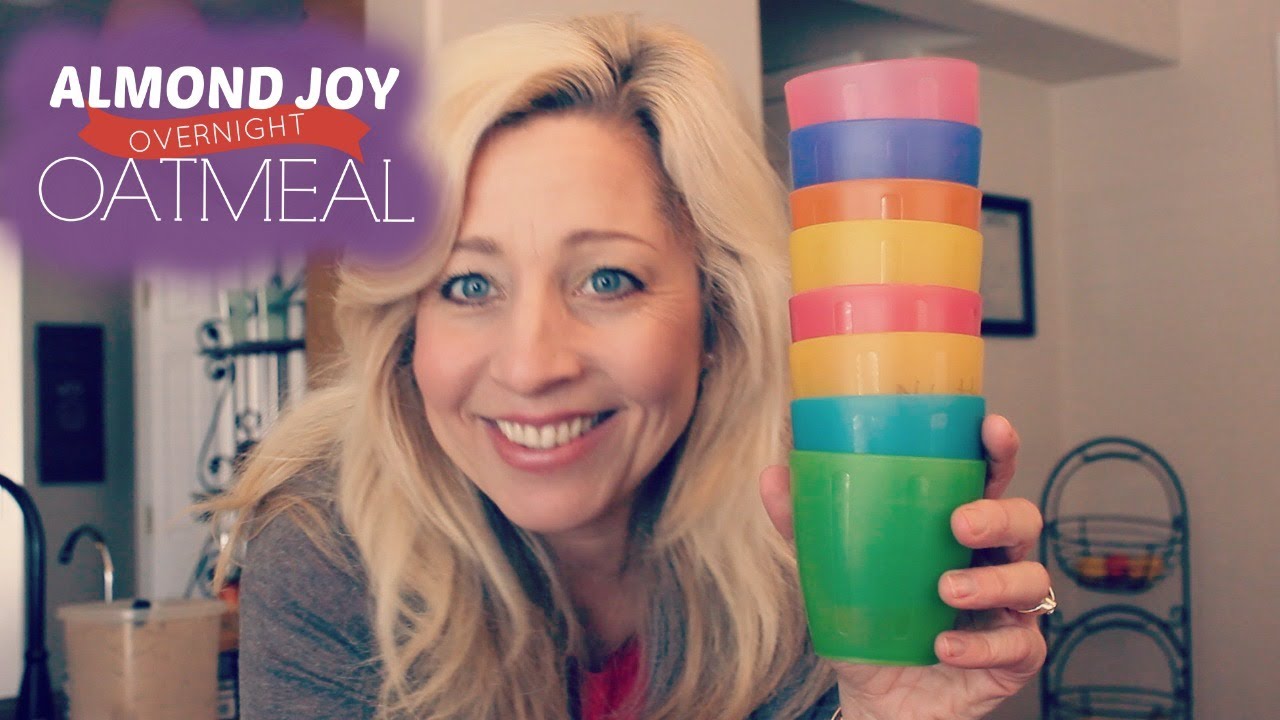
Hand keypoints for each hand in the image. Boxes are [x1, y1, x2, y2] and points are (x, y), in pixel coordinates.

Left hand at [760, 415, 1047, 719]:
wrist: (874, 697)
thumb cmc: (866, 623)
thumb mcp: (831, 572)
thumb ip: (807, 525)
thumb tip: (773, 474)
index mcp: (957, 526)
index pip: (989, 478)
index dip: (999, 450)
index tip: (992, 429)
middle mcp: (991, 560)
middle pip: (1025, 519)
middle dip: (999, 516)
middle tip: (959, 523)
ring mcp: (1009, 608)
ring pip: (1030, 580)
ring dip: (990, 582)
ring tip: (945, 591)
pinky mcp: (1014, 657)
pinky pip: (1019, 646)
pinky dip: (981, 645)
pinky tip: (944, 647)